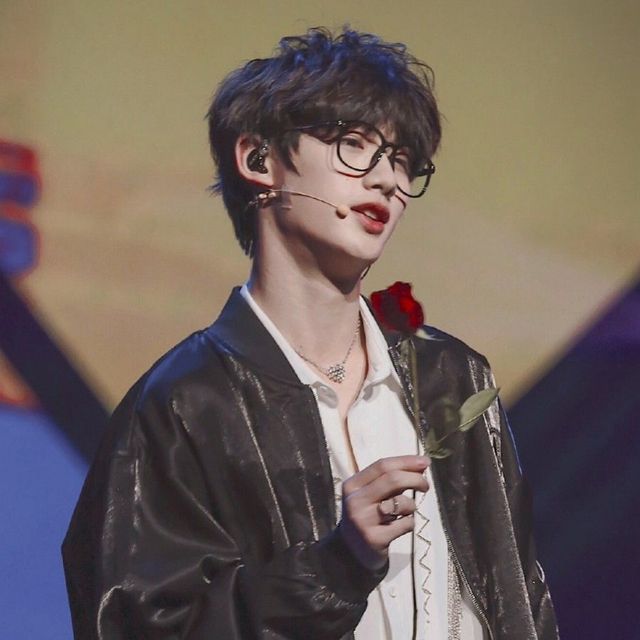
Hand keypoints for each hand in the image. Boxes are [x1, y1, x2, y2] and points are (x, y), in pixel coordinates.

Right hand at [338, 455, 429, 569]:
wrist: (350, 552)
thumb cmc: (367, 515)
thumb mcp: (370, 494)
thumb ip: (391, 479)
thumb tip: (421, 464)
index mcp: (352, 485)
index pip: (382, 466)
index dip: (406, 461)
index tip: (425, 462)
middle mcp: (355, 501)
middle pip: (392, 480)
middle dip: (415, 479)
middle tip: (426, 485)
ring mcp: (363, 520)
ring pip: (401, 503)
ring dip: (411, 506)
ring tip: (405, 512)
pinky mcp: (374, 539)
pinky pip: (405, 524)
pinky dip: (409, 523)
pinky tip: (400, 527)